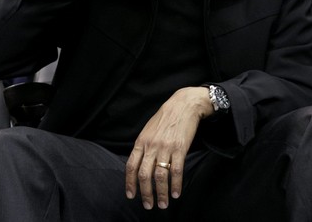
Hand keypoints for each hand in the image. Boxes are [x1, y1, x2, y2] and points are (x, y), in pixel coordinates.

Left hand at [125, 87, 213, 209]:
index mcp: (141, 142)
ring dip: (161, 193)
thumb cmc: (164, 119)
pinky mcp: (180, 148)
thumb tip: (138, 164)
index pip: (131, 166)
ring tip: (163, 204)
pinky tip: (176, 193)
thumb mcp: (147, 131)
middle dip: (145, 193)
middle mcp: (151, 146)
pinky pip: (176, 171)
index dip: (130, 183)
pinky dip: (176, 184)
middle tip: (148, 205)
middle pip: (144, 174)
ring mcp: (165, 148)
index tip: (131, 195)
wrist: (182, 106)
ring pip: (160, 176)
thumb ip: (143, 147)